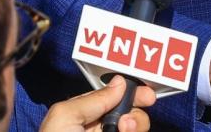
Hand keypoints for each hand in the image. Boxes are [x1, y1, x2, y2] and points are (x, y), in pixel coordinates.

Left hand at [39, 76, 154, 131]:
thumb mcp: (65, 116)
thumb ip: (93, 98)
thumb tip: (119, 83)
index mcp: (82, 115)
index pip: (112, 98)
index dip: (130, 93)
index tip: (146, 95)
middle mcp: (99, 130)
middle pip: (129, 114)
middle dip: (136, 113)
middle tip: (128, 121)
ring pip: (135, 129)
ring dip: (136, 126)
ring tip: (125, 129)